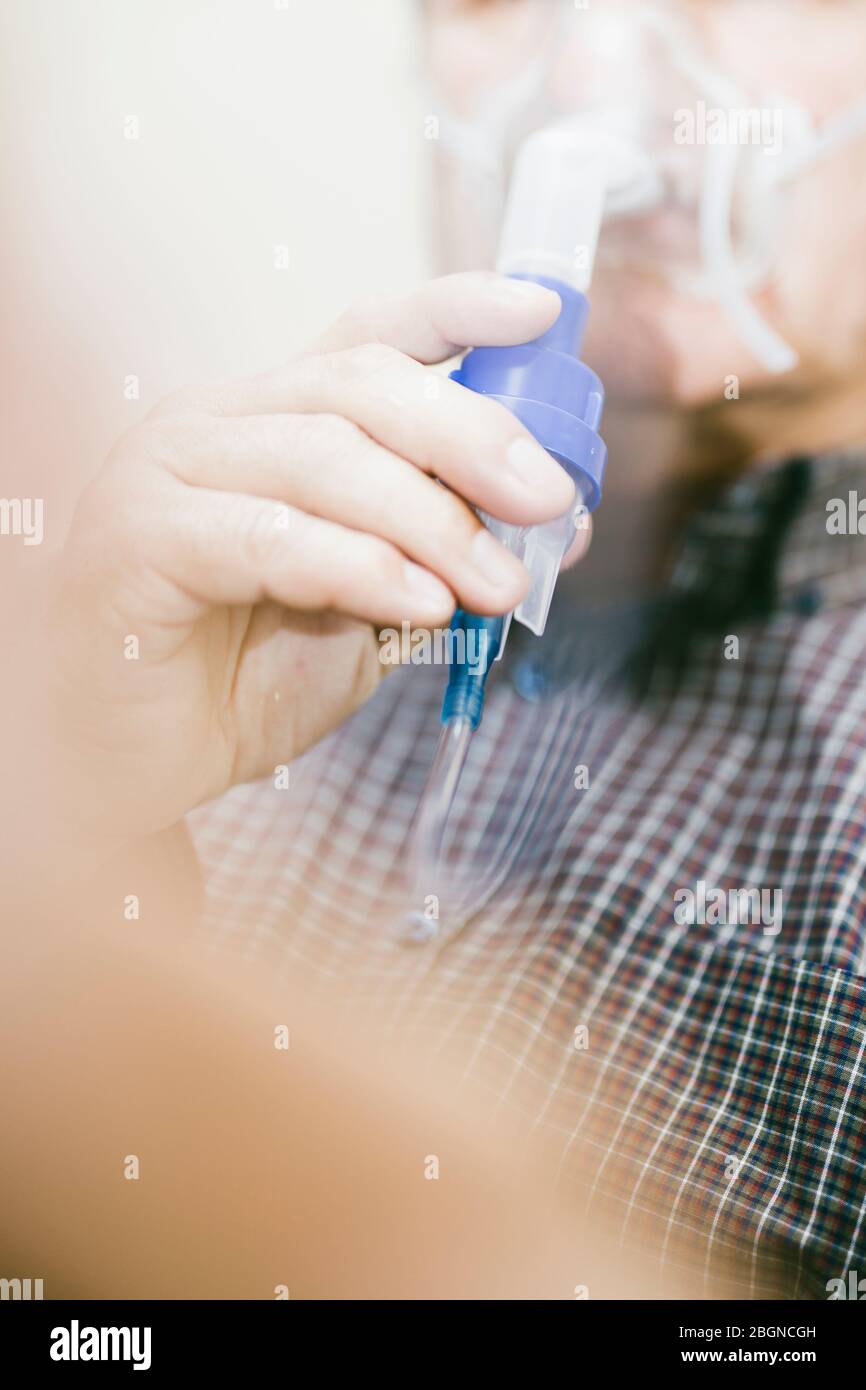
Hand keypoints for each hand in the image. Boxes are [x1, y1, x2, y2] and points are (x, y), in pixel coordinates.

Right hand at [48, 272, 577, 843]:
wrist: (134, 763)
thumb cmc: (245, 678)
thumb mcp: (374, 606)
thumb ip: (446, 556)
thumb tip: (562, 521)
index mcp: (271, 419)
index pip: (365, 339)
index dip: (454, 313)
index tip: (541, 314)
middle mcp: (216, 421)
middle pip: (360, 387)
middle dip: (471, 436)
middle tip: (547, 498)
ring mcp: (166, 470)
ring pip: (324, 457)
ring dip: (431, 522)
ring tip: (496, 585)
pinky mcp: (138, 537)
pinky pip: (270, 537)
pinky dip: (360, 567)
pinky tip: (419, 606)